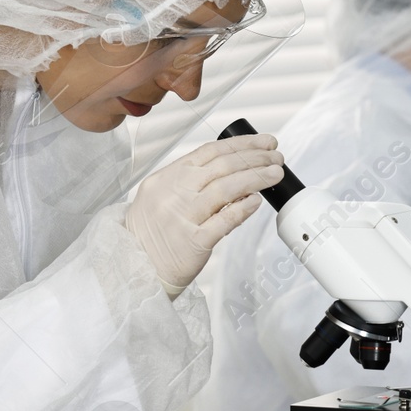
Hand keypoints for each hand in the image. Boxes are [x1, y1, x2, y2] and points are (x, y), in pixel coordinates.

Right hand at [124, 134, 283, 292]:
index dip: (241, 144)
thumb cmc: (152, 233)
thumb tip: (235, 170)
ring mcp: (182, 217)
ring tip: (275, 174)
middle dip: (255, 158)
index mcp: (167, 177)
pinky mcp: (193, 243)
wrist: (133, 267)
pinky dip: (243, 208)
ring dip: (256, 178)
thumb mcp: (162, 196)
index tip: (263, 142)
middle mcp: (174, 193)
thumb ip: (192, 182)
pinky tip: (257, 201)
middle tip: (276, 156)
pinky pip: (224, 221)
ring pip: (227, 188)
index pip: (210, 151)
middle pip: (223, 166)